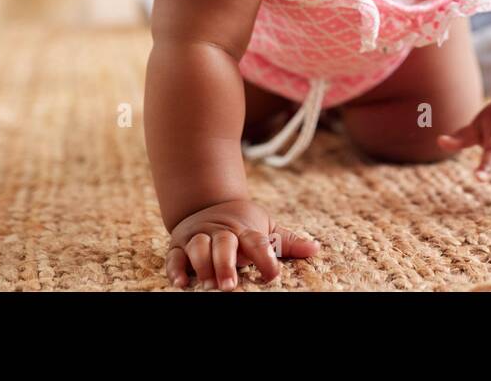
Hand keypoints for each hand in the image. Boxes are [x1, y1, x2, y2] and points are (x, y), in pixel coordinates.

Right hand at [165, 199, 319, 289]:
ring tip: (208, 285)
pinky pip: (175, 256)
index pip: (257, 242)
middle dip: (226, 264)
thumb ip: (287, 242)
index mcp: (245, 230)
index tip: (272, 275)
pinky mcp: (179, 245)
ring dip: (202, 265)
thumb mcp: (265, 228)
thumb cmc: (243, 225)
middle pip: (224, 243)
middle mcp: (222, 232)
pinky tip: (181, 283)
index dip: (265, 258)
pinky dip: (176, 269)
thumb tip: (315, 249)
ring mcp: (199, 237)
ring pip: (198, 247)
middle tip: (230, 286)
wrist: (209, 203)